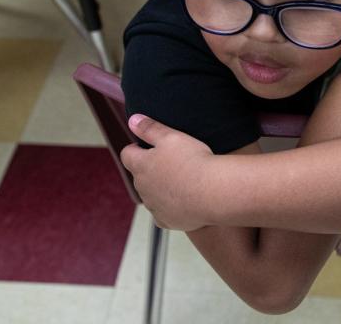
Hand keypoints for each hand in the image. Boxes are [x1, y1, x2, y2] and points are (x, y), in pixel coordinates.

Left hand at [120, 114, 214, 231]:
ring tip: (183, 179)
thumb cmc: (193, 161)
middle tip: (173, 161)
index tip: (150, 146)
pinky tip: (185, 199)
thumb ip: (150, 128)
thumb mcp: (172, 136)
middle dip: (150, 168)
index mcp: (141, 165)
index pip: (127, 154)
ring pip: (151, 194)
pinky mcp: (166, 221)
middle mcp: (142, 188)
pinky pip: (163, 213)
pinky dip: (170, 206)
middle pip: (139, 175)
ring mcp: (153, 206)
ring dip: (160, 188)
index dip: (137, 147)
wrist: (213, 192)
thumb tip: (133, 120)